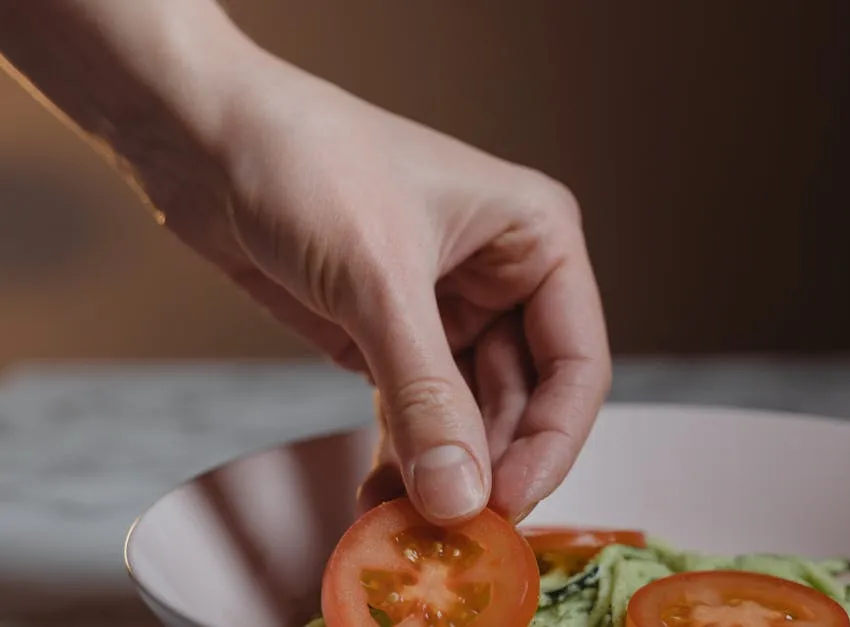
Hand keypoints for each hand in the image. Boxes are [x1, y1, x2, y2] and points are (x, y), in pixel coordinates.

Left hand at [158, 54, 611, 524]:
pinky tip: (384, 496)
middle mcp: (505, 275)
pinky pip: (417, 410)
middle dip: (489, 462)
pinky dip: (404, 455)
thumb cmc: (305, 161)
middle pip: (524, 398)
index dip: (551, 440)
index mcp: (537, 238)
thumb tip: (460, 496)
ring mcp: (449, 307)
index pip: (576, 361)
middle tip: (452, 526)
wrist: (202, 138)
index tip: (507, 500)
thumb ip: (425, 394)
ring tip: (408, 522)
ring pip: (470, 413)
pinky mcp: (394, 333)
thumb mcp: (378, 280)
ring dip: (443, 468)